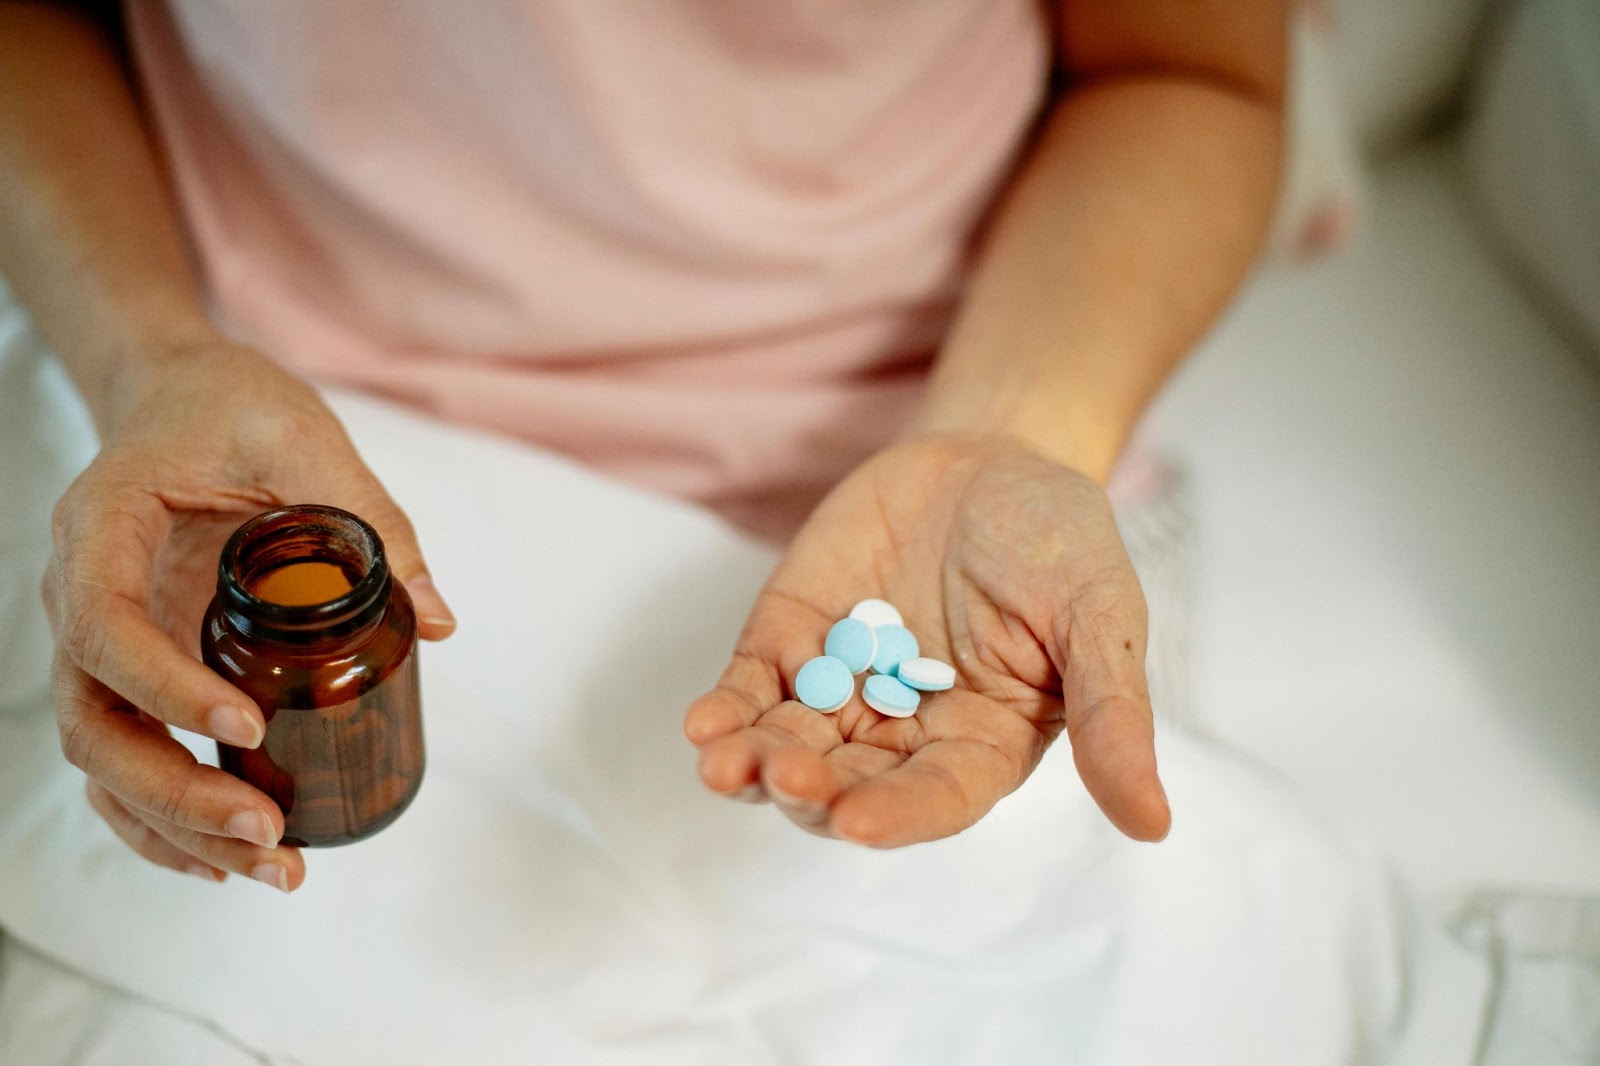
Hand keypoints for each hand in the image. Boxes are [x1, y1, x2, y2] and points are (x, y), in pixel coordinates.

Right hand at [42, 343, 454, 888]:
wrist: (184, 397)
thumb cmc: (232, 408)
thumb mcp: (306, 438)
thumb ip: (371, 521)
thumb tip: (435, 620)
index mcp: (102, 530)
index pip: (105, 627)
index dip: (165, 687)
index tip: (247, 724)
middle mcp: (80, 595)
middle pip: (91, 722)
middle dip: (173, 792)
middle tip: (266, 832)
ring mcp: (98, 642)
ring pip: (104, 760)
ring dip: (175, 826)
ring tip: (272, 868)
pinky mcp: (132, 669)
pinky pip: (127, 758)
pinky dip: (167, 818)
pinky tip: (229, 858)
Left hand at [685, 434, 1168, 846]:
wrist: (991, 454)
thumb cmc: (1059, 539)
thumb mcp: (1100, 616)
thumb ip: (1113, 715)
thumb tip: (1153, 825)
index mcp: (980, 743)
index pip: (935, 800)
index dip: (893, 816)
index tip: (853, 822)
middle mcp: (904, 732)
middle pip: (846, 784)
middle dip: (809, 788)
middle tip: (782, 775)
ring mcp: (842, 687)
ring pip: (788, 746)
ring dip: (752, 761)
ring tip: (724, 760)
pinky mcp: (792, 638)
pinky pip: (752, 687)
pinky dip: (726, 707)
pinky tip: (704, 722)